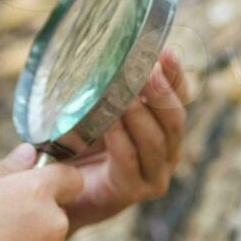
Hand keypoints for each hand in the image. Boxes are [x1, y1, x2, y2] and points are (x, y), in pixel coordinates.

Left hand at [61, 48, 192, 235]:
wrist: (59, 191)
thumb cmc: (81, 145)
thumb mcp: (98, 108)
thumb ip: (112, 85)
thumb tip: (112, 48)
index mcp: (165, 128)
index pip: (181, 97)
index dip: (176, 74)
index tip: (164, 51)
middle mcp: (167, 152)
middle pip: (175, 119)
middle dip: (161, 93)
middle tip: (146, 70)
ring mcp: (154, 175)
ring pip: (156, 141)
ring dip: (140, 114)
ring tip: (126, 93)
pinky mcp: (132, 191)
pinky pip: (129, 160)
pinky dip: (120, 139)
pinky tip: (109, 122)